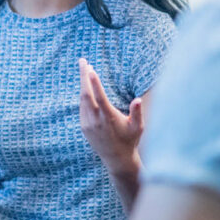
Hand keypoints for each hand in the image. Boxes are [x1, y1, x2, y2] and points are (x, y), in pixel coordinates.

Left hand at [79, 58, 142, 176]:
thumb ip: (137, 113)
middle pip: (86, 94)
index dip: (94, 83)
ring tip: (86, 69)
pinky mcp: (84, 127)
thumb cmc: (130, 140)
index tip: (90, 69)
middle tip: (83, 61)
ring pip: (82, 100)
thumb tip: (137, 99)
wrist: (117, 159)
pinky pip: (82, 107)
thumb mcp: (137, 127)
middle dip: (83, 76)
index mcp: (108, 118)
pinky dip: (84, 96)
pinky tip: (87, 87)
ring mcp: (87, 124)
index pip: (99, 97)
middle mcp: (95, 120)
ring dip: (83, 84)